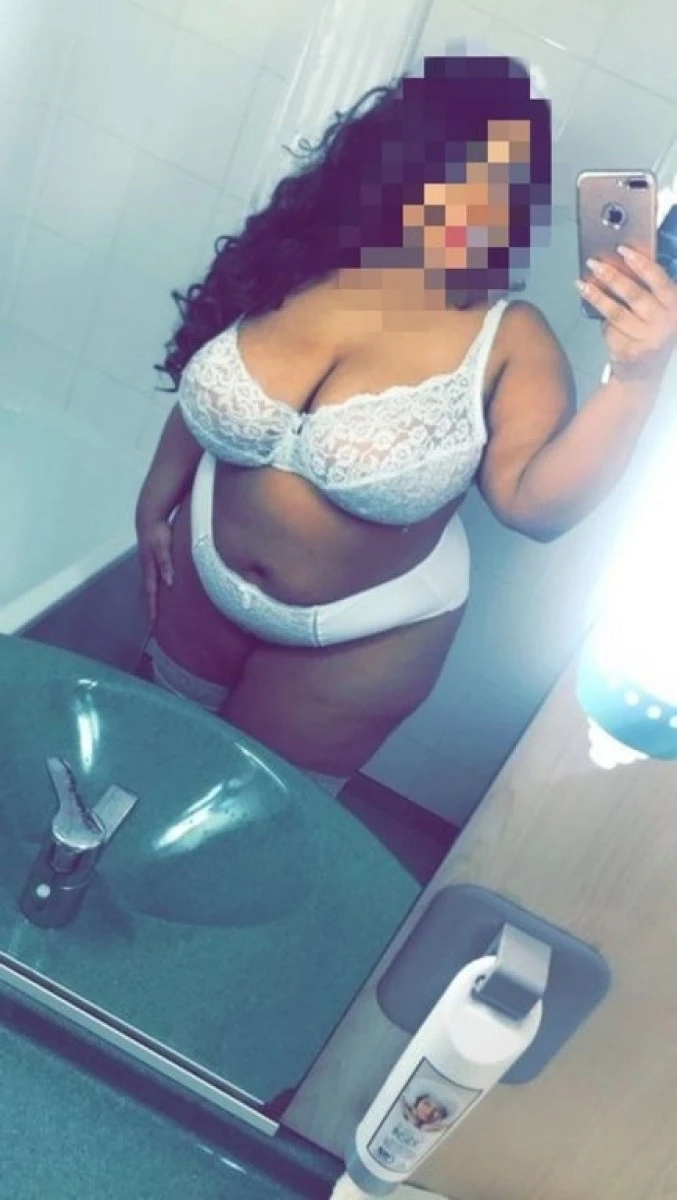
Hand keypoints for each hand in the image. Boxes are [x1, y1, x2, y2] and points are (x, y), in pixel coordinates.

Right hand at [135, 505, 173, 624]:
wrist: (149, 516)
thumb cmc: (158, 531)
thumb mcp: (163, 547)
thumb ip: (166, 564)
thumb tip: (169, 583)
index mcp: (150, 568)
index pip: (151, 593)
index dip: (152, 608)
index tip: (153, 623)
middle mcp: (147, 568)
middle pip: (148, 593)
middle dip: (150, 608)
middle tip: (153, 625)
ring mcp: (149, 564)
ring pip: (150, 586)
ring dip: (152, 599)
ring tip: (156, 612)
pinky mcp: (152, 559)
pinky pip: (153, 578)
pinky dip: (155, 588)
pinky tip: (162, 590)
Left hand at [577, 246, 676, 380]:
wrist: (644, 375)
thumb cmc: (650, 335)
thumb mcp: (658, 312)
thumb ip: (647, 291)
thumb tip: (619, 265)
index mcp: (676, 307)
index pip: (659, 280)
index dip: (640, 263)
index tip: (622, 249)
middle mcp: (666, 323)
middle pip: (634, 294)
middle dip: (611, 276)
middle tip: (594, 263)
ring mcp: (648, 340)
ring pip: (616, 312)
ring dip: (597, 296)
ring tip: (582, 284)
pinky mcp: (630, 352)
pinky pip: (610, 330)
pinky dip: (602, 323)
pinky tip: (597, 316)